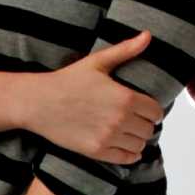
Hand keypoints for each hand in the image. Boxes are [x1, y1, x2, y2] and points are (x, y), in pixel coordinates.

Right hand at [25, 32, 158, 161]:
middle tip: (136, 121)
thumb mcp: (97, 62)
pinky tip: (125, 147)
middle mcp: (120, 119)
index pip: (155, 111)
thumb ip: (125, 50)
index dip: (153, 111)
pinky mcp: (96, 151)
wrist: (38, 102)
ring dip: (137, 140)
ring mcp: (108, 137)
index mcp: (125, 97)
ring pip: (139, 145)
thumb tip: (147, 36)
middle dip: (145, 125)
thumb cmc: (66, 81)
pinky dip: (130, 155)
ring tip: (129, 133)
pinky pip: (125, 159)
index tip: (147, 110)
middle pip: (148, 129)